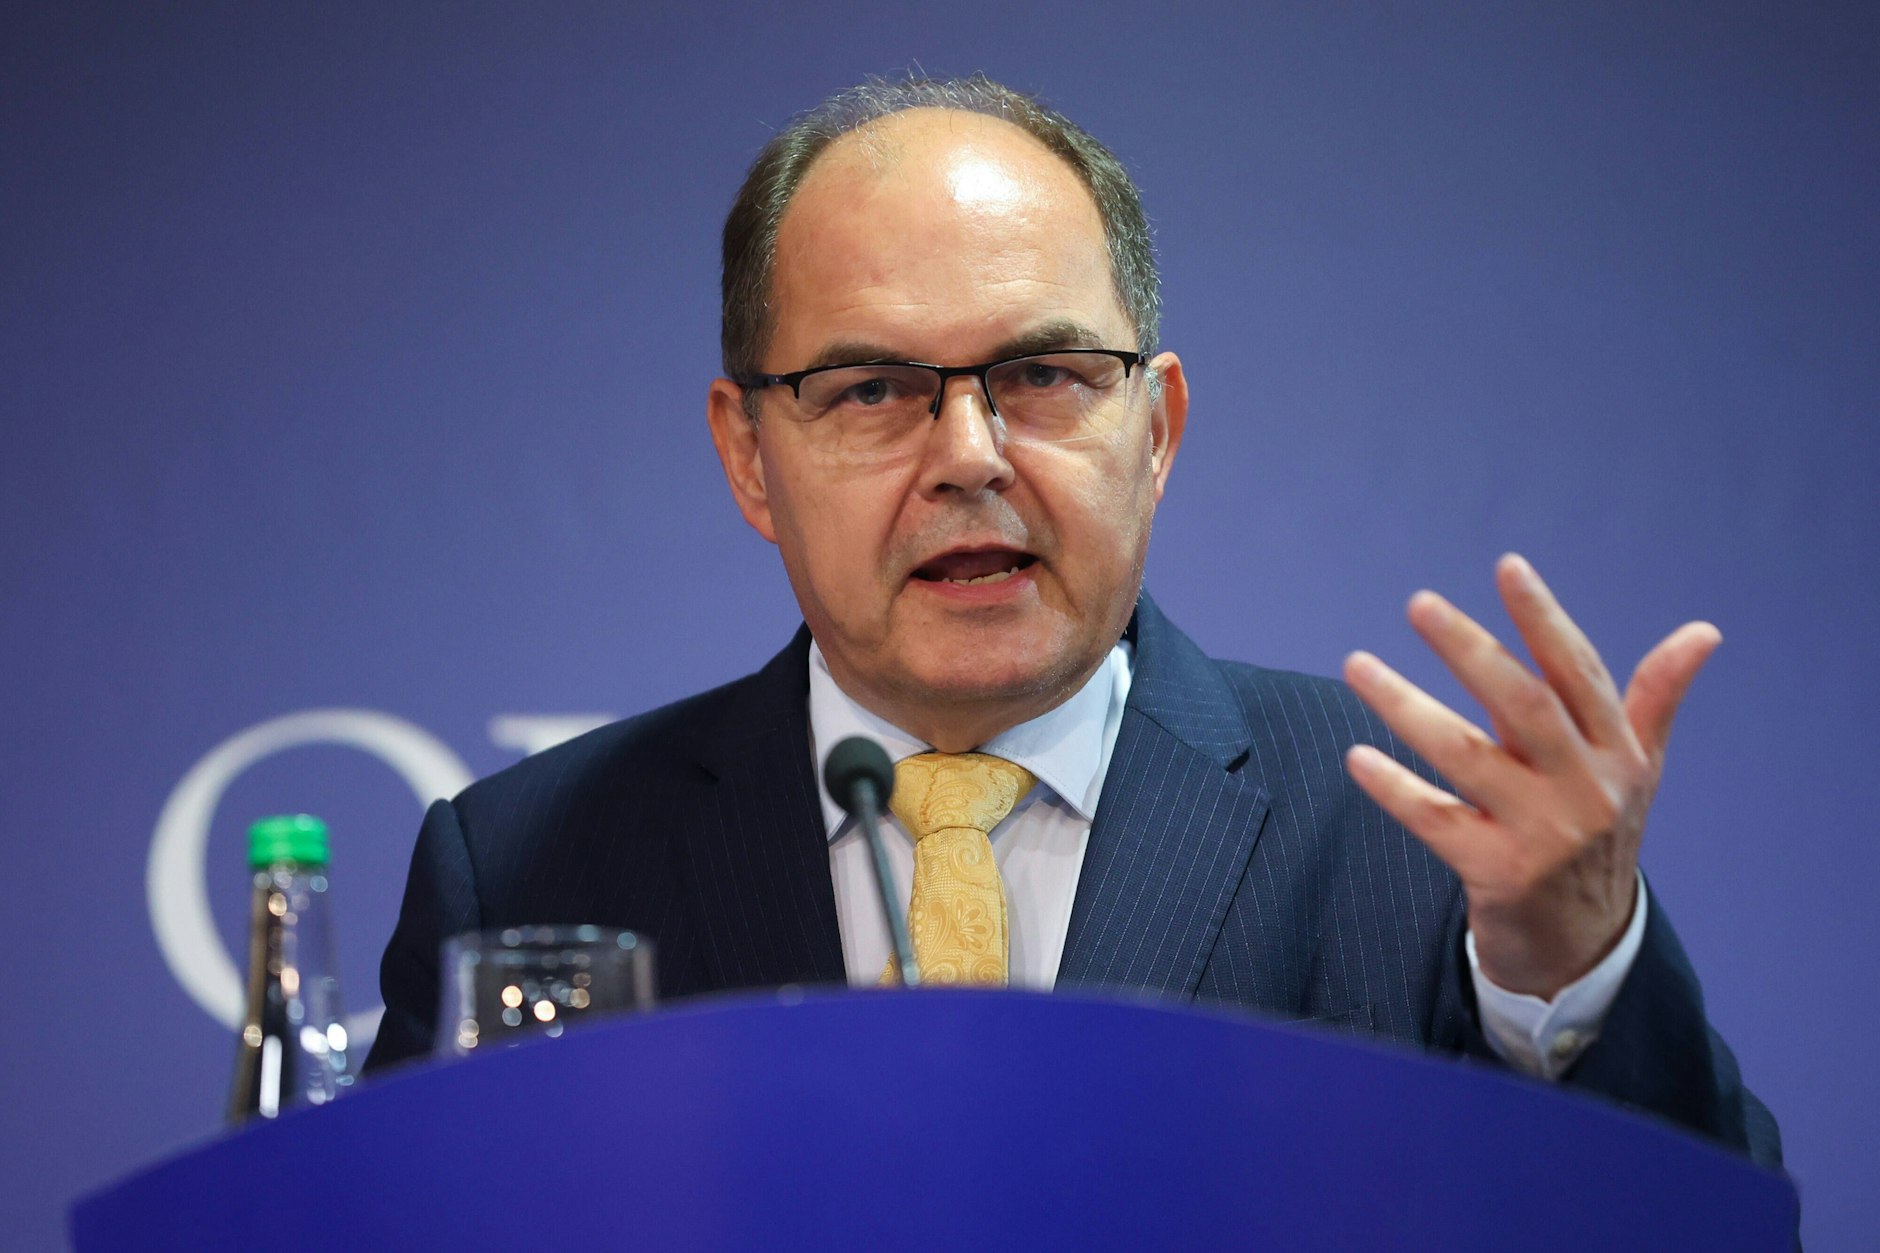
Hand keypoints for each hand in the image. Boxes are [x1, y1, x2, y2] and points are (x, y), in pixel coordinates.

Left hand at [1342, 553, 1720, 998]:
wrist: (1583, 947)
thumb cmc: (1599, 837)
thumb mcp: (1636, 771)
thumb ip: (1654, 698)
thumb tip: (1704, 631)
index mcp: (1617, 754)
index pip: (1579, 673)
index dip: (1544, 618)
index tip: (1508, 566)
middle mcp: (1586, 790)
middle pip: (1524, 704)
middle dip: (1471, 649)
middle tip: (1419, 604)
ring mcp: (1543, 834)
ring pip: (1466, 755)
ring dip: (1406, 706)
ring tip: (1355, 666)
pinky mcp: (1499, 875)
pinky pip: (1436, 821)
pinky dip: (1394, 789)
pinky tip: (1355, 757)